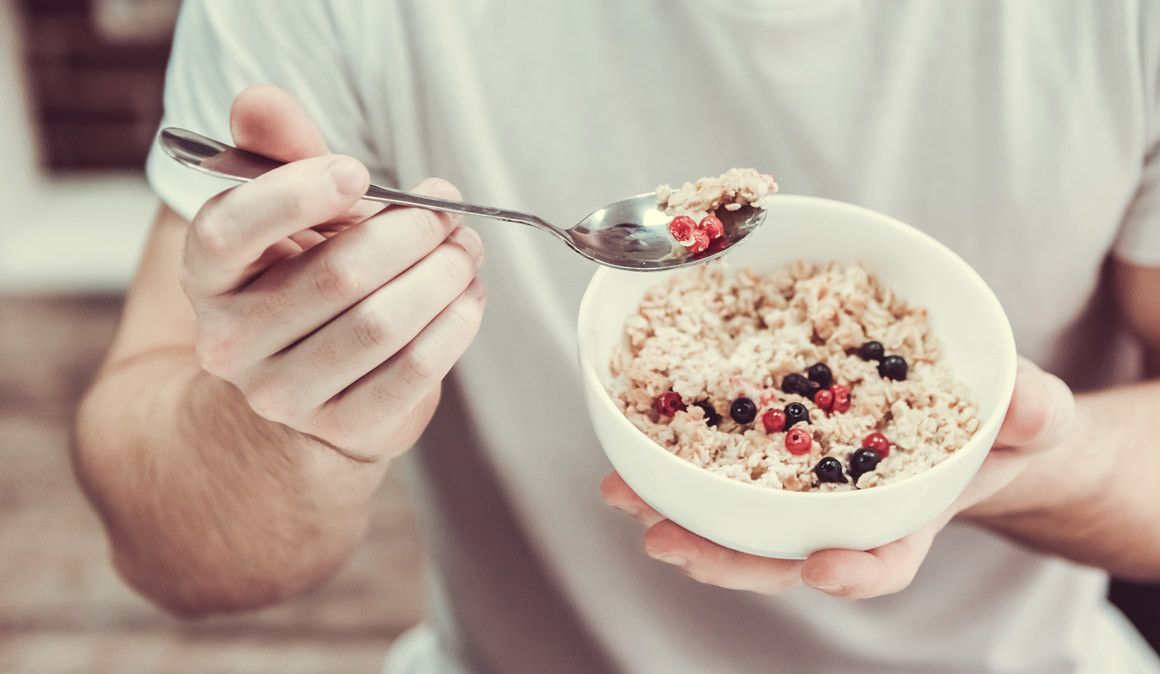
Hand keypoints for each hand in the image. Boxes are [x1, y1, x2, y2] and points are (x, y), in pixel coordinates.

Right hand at [184, 85, 485, 461]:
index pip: (228, 230)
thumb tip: (259, 100)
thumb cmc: (306, 277)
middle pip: (336, 276)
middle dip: (410, 232)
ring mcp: (283, 395)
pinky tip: (469, 298)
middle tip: (448, 211)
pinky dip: (454, 326)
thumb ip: (280, 153)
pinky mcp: (343, 428)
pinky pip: (413, 372)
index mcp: (207, 276)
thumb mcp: (290, 212)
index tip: (358, 171)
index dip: (296, 193)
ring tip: (466, 249)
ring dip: (441, 277)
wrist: (312, 384)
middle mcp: (231, 342)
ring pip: (380, 325)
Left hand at [601, 358, 1075, 597]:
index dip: (855, 572)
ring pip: (736, 514)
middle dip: (723, 554)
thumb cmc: (994, 422)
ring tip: (621, 496)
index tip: (823, 568)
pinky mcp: (771, 449)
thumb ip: (1033, 413)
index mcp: (906, 518)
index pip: (883, 561)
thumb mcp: (1027, 415)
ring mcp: (802, 487)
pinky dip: (677, 460)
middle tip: (666, 544)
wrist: (959, 404)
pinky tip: (631, 447)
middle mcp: (843, 514)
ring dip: (677, 509)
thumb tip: (1031, 407)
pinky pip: (721, 463)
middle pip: (781, 551)